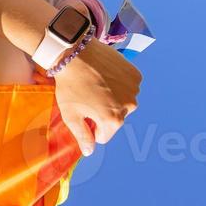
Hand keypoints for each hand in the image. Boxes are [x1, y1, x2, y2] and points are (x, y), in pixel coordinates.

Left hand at [52, 42, 140, 156]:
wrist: (75, 53)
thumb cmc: (70, 85)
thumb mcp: (71, 115)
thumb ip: (82, 136)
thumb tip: (90, 152)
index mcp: (113, 120)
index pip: (104, 136)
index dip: (91, 127)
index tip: (83, 113)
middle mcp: (129, 107)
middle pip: (115, 119)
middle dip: (103, 113)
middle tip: (89, 97)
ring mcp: (134, 89)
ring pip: (123, 103)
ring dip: (113, 99)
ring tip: (97, 86)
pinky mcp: (135, 75)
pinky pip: (128, 87)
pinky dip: (119, 85)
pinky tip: (106, 76)